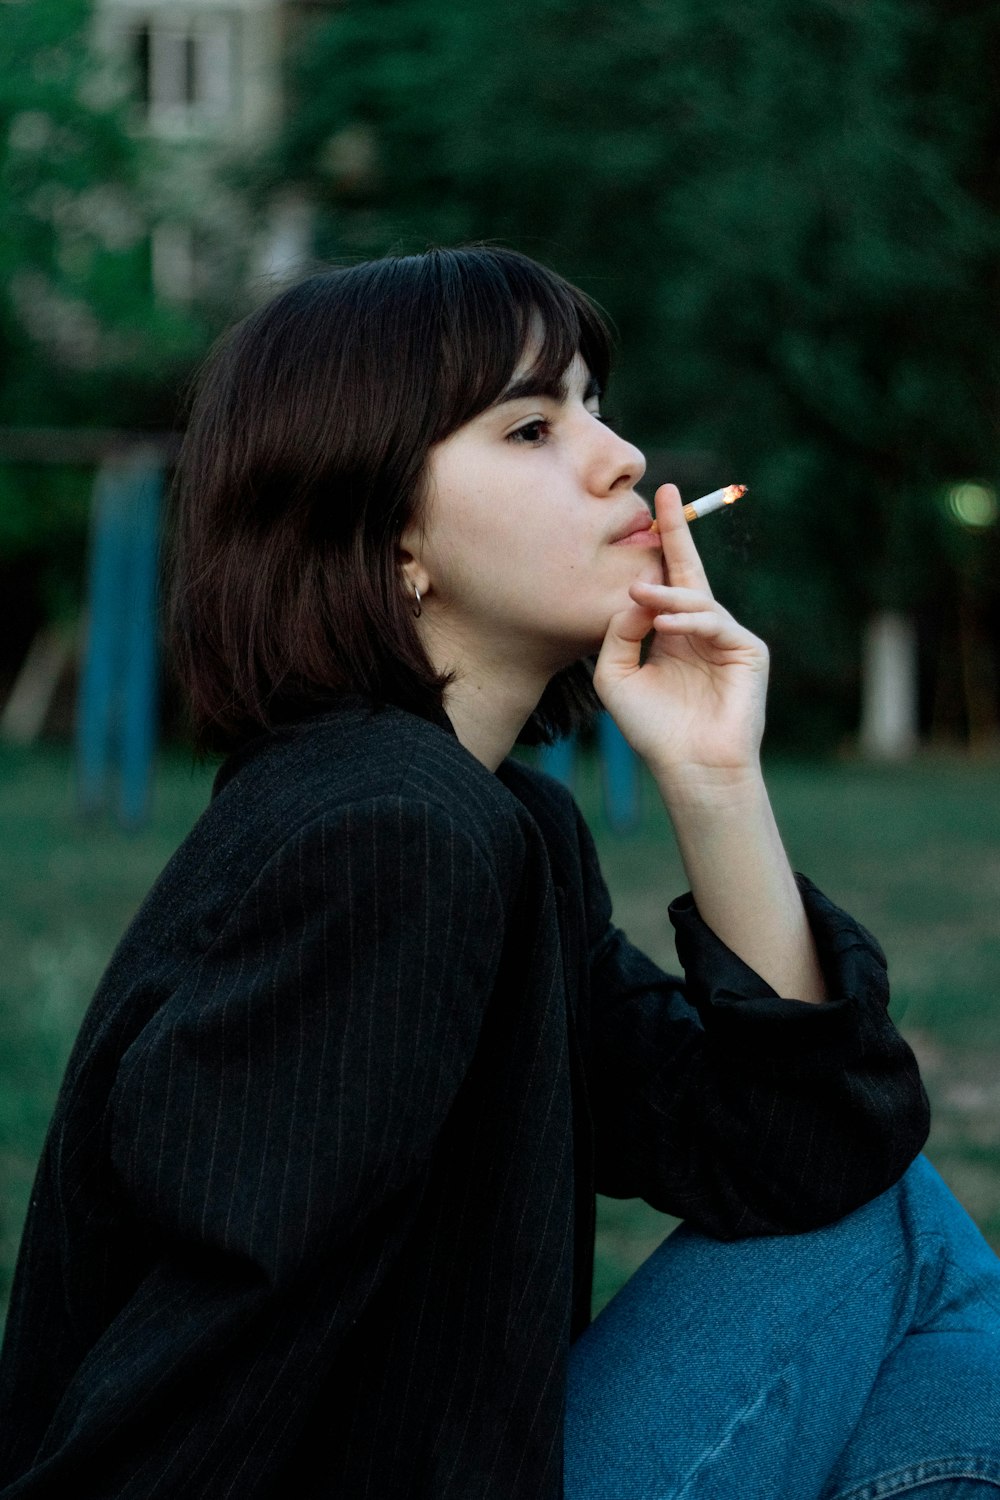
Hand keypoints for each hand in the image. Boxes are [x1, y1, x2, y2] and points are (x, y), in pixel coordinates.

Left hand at [593, 483, 769, 786]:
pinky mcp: (750, 651)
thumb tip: (636, 594)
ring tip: (638, 595)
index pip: (668, 579)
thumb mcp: (616, 676)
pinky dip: (690, 622)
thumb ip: (617, 632)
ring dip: (666, 595)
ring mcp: (728, 639)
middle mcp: (701, 631)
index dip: (664, 540)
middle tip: (663, 498)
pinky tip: (665, 627)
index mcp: (673, 633)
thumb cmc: (653, 729)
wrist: (689, 767)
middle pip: (690, 572)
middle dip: (677, 533)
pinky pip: (716, 625)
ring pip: (697, 601)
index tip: (657, 498)